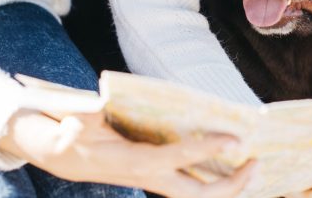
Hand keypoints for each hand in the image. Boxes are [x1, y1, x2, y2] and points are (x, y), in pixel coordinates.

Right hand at [0, 110, 255, 197]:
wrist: (54, 151)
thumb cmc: (61, 132)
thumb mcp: (60, 125)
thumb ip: (70, 124)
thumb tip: (80, 121)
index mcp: (127, 163)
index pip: (172, 159)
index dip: (203, 150)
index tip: (235, 139)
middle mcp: (145, 177)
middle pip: (194, 194)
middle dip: (230, 186)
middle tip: (258, 163)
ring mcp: (152, 179)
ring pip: (196, 194)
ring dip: (228, 186)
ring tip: (255, 169)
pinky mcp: (155, 174)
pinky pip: (190, 183)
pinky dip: (215, 178)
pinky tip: (234, 165)